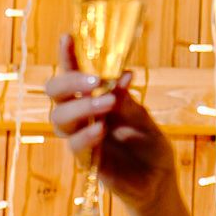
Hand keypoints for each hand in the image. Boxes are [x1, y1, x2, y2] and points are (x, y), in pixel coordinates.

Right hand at [45, 35, 176, 208]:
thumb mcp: (142, 117)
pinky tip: (101, 128)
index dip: (67, 57)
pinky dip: (86, 135)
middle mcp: (82, 117)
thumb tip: (122, 75)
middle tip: (95, 78)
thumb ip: (127, 100)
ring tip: (107, 102)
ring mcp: (81, 139)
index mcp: (94, 100)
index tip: (67, 36)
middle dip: (70, 81)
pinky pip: (75, 147)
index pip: (73, 75)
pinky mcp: (87, 162)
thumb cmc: (148, 144)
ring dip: (82, 106)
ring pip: (60, 119)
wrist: (159, 179)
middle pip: (56, 95)